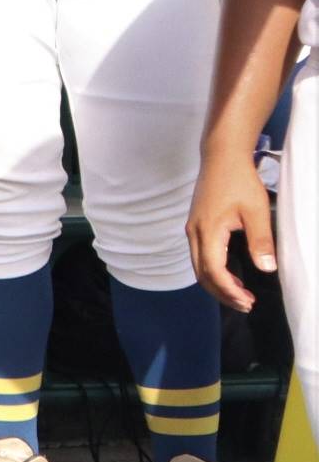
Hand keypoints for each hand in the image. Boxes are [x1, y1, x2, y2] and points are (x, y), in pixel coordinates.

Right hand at [188, 149, 275, 310]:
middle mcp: (195, 233)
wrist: (221, 157)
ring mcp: (193, 229)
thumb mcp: (256, 211)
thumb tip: (267, 269)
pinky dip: (214, 271)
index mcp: (208, 231)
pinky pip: (201, 256)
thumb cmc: (239, 180)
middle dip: (222, 293)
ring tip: (241, 295)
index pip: (214, 270)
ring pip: (199, 267)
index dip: (229, 290)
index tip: (247, 301)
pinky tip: (232, 275)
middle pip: (201, 274)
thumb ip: (261, 241)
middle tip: (246, 305)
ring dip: (218, 284)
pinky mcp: (197, 225)